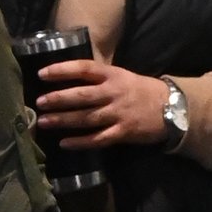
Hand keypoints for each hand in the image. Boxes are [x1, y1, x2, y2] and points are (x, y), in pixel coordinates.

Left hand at [36, 61, 174, 154]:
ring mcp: (118, 113)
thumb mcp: (121, 75)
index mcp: (112, 75)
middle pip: (82, 95)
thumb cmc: (141, 90)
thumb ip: (98, 77)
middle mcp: (114, 93)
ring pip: (86, 118)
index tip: (42, 74)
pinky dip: (81, 142)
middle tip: (39, 102)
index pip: (84, 68)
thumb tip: (68, 78)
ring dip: (64, 120)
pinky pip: (98, 139)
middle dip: (58, 99)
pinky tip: (64, 143)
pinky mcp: (123, 132)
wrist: (172, 108)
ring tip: (44, 122)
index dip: (62, 70)